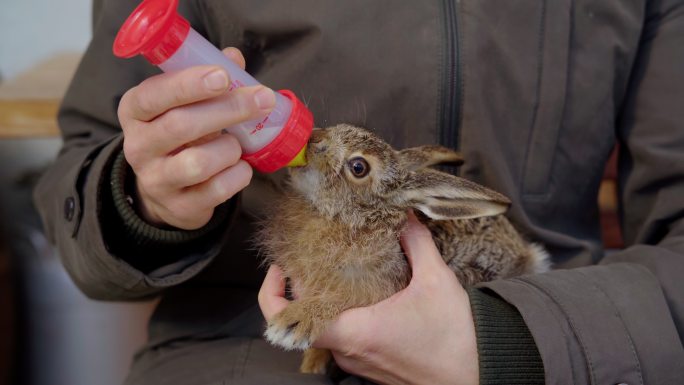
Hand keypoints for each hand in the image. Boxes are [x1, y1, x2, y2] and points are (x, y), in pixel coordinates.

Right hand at [117, 48, 275, 228]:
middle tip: (262, 99)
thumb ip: (208, 80)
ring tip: (237, 144)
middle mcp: (138, 146)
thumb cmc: (180, 136)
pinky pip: (217, 190)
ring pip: (198, 162)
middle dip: (228, 109)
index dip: (188, 84)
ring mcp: (156, 180)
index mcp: (135, 111)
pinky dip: (238, 175)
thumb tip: (234, 58)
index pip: (153, 95)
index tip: (223, 76)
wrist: (166, 193)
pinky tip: (240, 168)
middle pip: (181, 125)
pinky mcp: (180, 207)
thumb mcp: (184, 104)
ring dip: (230, 148)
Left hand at [259, 211, 478, 384]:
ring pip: (328, 327)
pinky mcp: (372, 365)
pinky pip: (347, 337)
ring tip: (341, 271)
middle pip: (307, 317)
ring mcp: (358, 362)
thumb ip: (416, 244)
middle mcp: (348, 351)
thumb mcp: (436, 282)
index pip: (287, 320)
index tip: (278, 268)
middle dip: (308, 285)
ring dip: (330, 300)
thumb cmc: (456, 341)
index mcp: (353, 332)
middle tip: (315, 257)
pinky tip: (366, 294)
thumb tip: (405, 217)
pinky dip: (348, 314)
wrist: (478, 378)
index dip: (272, 292)